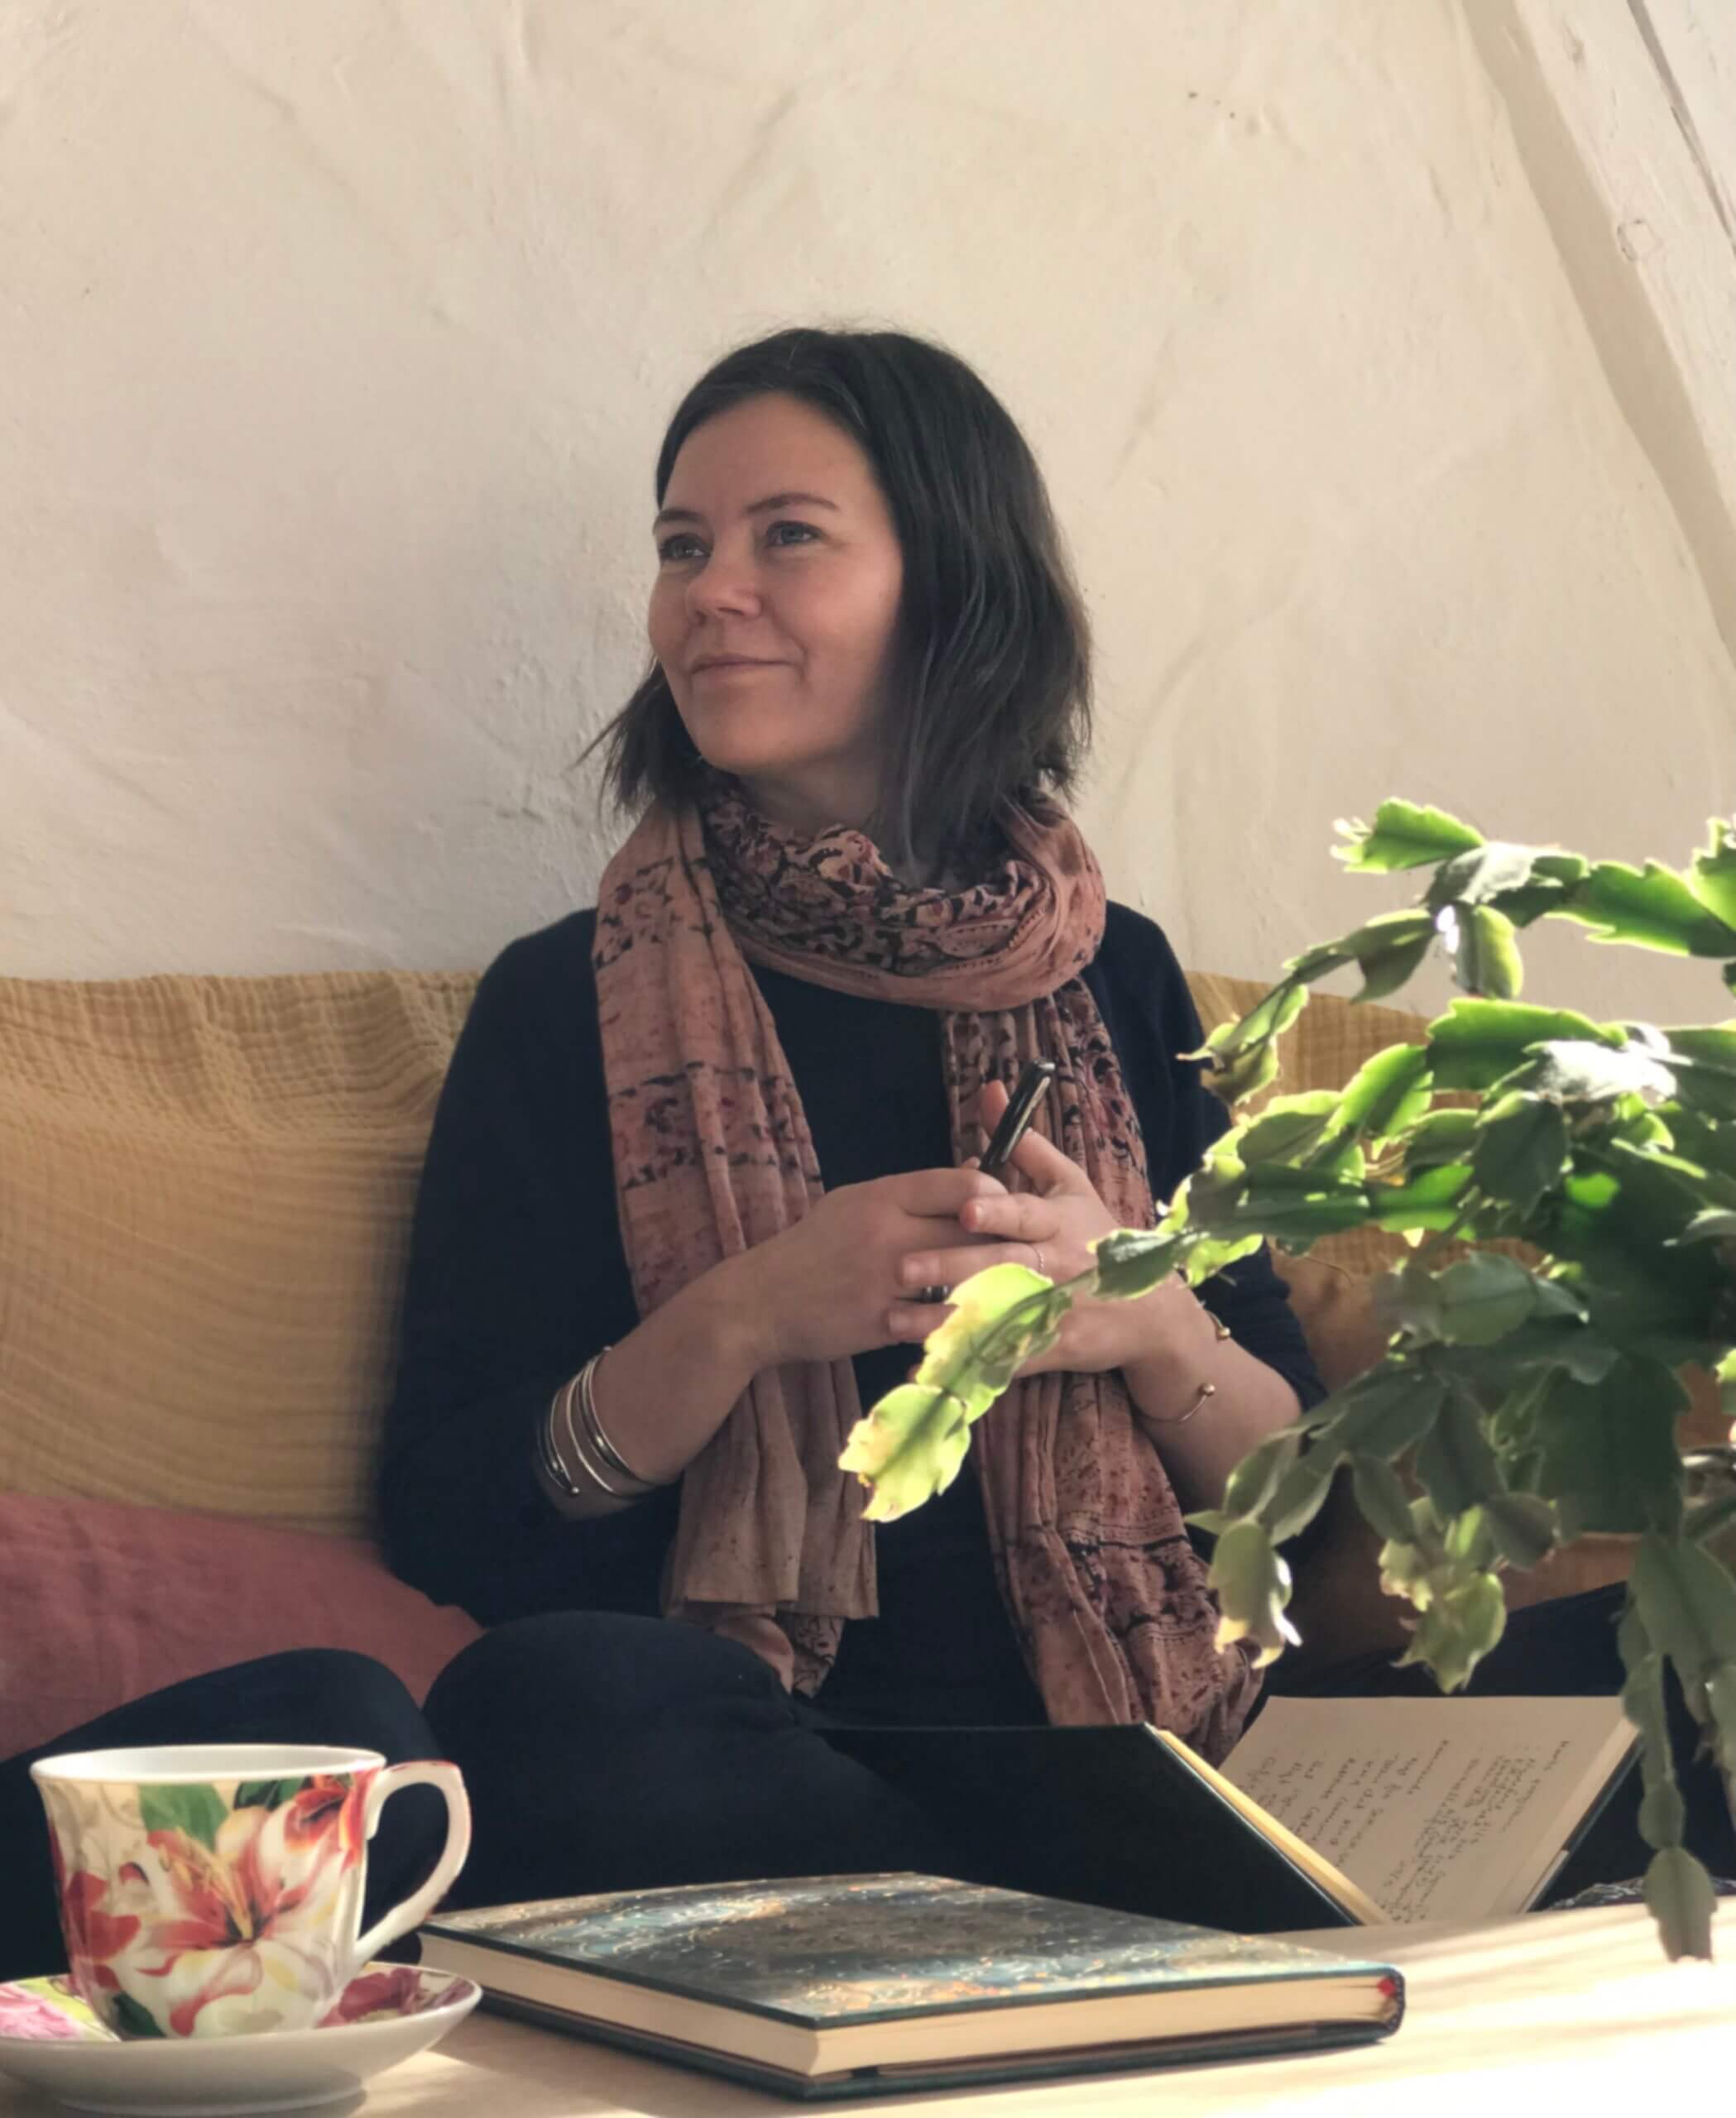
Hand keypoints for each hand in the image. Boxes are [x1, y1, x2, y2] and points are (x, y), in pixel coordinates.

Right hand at [736, 1167, 1007, 1370]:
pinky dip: (959, 1320)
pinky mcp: (881, 1323)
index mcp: (883, 1195)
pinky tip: (970, 1319)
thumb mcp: (857, 1202)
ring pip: (964, 1277)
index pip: (963, 1185)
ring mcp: (885, 1281)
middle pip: (973, 1232)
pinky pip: (939, 1321)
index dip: (995, 1198)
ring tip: (1005, 1286)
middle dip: (1000, 1243)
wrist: (761, 1301)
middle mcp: (887, 1232)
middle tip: (1015, 1254)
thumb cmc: (815, 1247)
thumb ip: (915, 1191)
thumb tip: (976, 1170)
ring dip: (988, 1283)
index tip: (1002, 1213)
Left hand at [885, 1079, 1189, 1374]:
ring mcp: (1055, 1312)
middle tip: (902, 1268)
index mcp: (1059, 1221)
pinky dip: (966, 1364)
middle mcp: (1057, 1266)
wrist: (1148, 1310)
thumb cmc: (1097, 1236)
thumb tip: (989, 1089)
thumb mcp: (1070, 1185)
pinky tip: (925, 1365)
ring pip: (996, 1316)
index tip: (963, 1211)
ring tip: (896, 1319)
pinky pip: (1004, 1359)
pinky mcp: (1051, 1350)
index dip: (997, 1213)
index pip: (1026, 1214)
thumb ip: (1026, 1144)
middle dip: (951, 1268)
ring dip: (944, 1320)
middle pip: (1002, 1267)